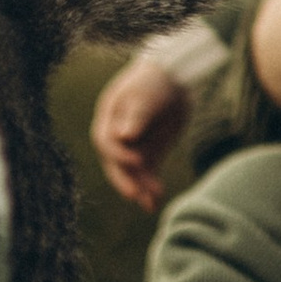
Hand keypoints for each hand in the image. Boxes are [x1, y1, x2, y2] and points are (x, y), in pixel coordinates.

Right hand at [91, 58, 188, 209]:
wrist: (173, 79)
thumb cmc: (155, 82)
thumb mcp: (147, 95)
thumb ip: (137, 116)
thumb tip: (123, 137)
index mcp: (108, 119)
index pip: (107, 142)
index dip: (119, 154)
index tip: (137, 161)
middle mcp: (115, 137)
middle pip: (115, 163)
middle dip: (125, 180)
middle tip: (136, 194)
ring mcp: (131, 147)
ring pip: (131, 173)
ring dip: (140, 188)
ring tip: (152, 202)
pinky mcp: (147, 155)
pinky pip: (146, 176)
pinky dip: (149, 188)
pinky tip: (155, 202)